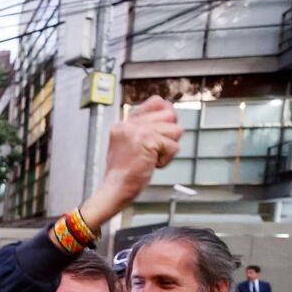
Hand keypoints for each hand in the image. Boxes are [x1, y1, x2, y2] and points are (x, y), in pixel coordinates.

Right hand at [80, 96, 182, 228]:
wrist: (115, 189)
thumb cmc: (124, 173)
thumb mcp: (130, 145)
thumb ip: (144, 129)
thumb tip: (170, 111)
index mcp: (124, 124)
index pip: (156, 101)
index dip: (166, 114)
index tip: (161, 131)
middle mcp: (129, 124)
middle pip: (170, 114)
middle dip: (169, 134)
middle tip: (153, 150)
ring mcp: (137, 131)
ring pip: (175, 130)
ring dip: (167, 148)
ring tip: (150, 158)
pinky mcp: (147, 140)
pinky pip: (173, 146)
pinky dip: (166, 160)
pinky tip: (151, 165)